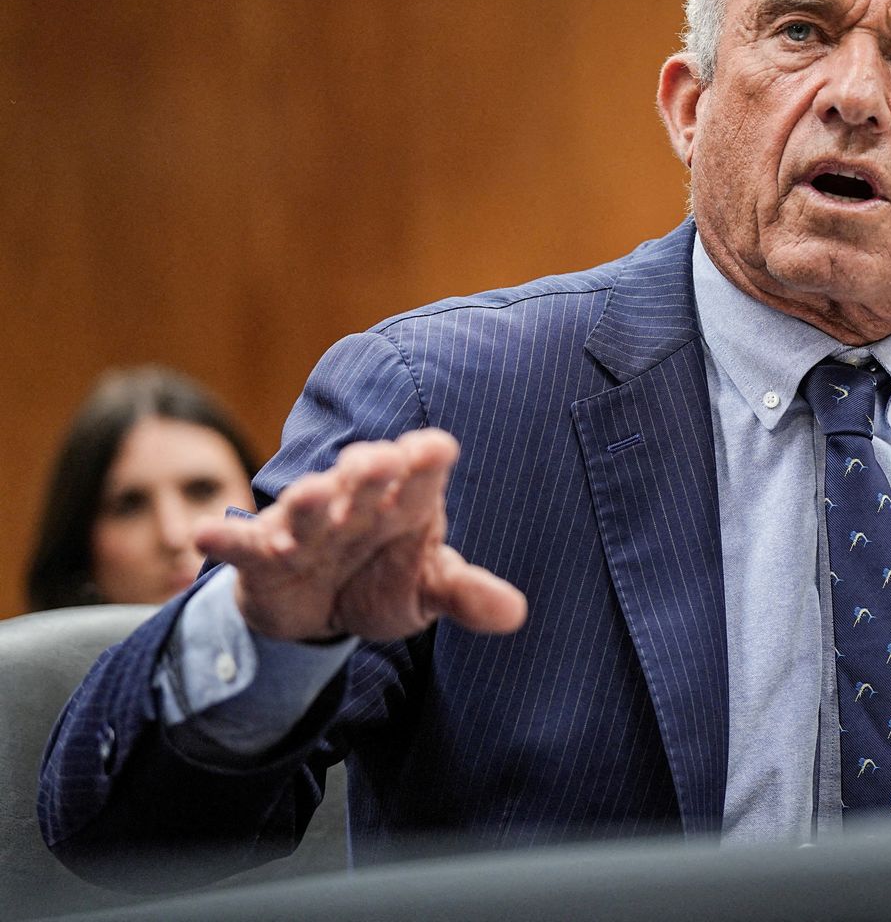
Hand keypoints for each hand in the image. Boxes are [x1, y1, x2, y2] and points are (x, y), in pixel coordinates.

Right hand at [193, 428, 527, 642]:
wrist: (320, 611)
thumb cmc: (382, 581)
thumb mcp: (427, 591)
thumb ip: (467, 595)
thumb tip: (516, 613)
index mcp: (406, 502)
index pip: (421, 474)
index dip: (426, 460)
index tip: (436, 449)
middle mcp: (354, 503)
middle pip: (363, 480)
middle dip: (368, 471)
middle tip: (376, 461)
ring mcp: (305, 526)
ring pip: (306, 507)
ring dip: (307, 501)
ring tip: (311, 495)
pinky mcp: (260, 556)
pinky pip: (239, 545)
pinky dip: (223, 540)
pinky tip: (201, 537)